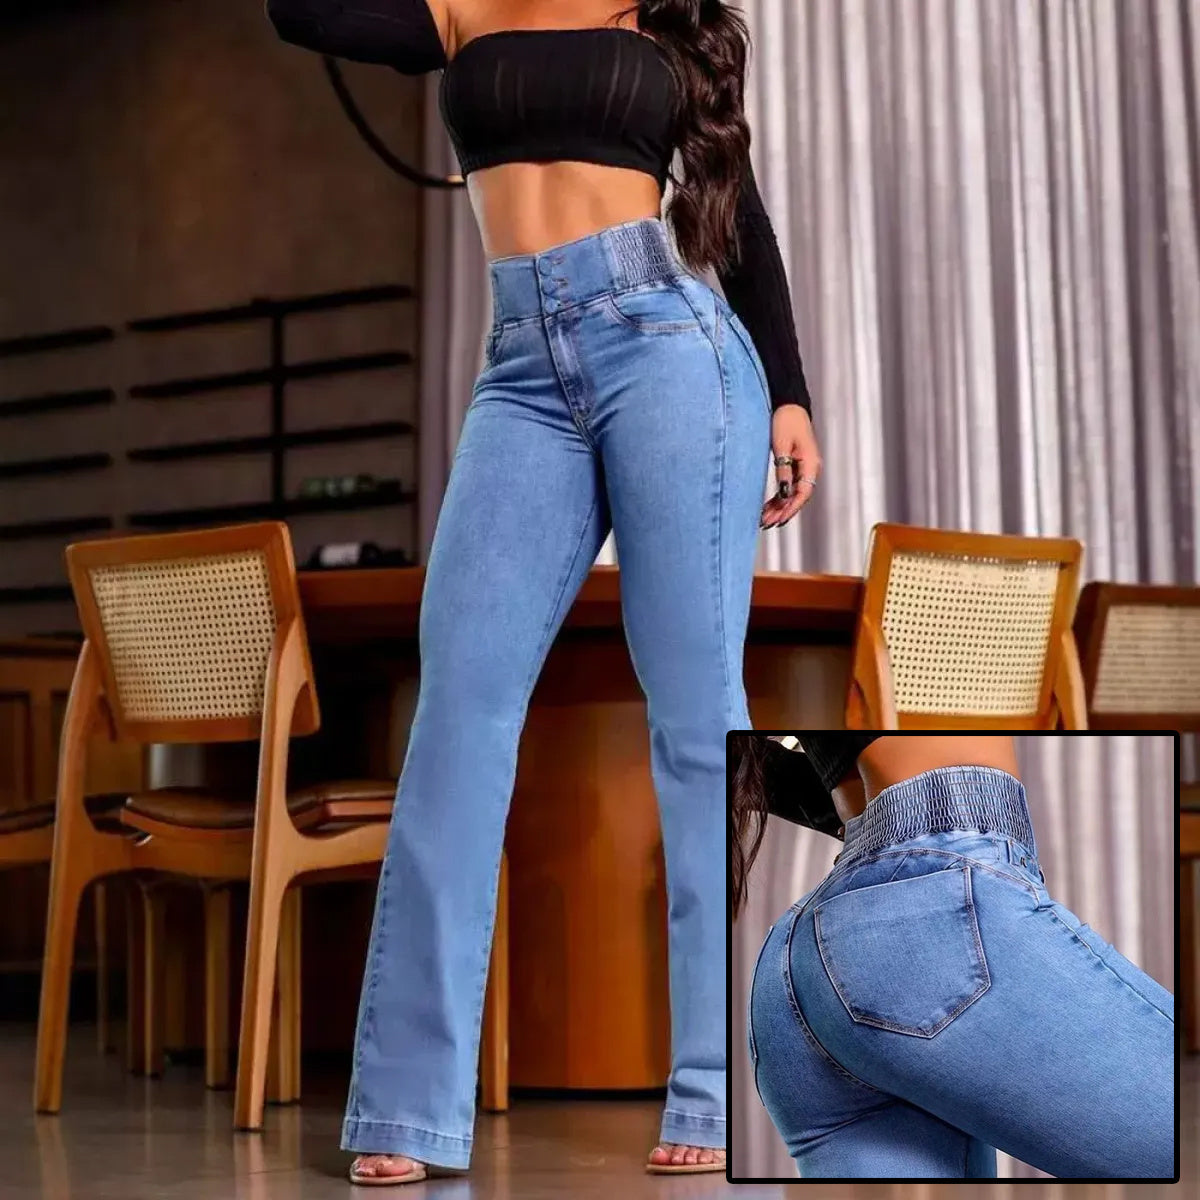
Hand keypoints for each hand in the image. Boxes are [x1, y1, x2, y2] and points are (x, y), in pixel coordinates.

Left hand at [761, 403, 819, 528]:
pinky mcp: (796, 465)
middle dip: (782, 512)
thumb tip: (784, 493)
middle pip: (798, 497)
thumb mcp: (781, 445)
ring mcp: (804, 467)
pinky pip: (789, 486)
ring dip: (779, 507)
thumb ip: (783, 469)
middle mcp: (810, 468)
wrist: (789, 404)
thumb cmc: (785, 420)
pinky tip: (768, 506)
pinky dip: (779, 497)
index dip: (790, 508)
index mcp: (811, 463)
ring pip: (792, 494)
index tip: (778, 519)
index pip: (803, 493)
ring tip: (764, 519)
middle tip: (767, 523)